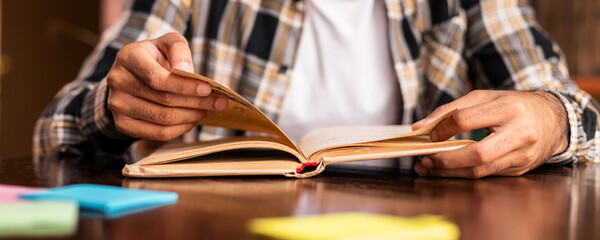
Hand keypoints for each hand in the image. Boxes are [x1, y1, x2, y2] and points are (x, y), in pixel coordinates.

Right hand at [107, 32, 227, 140]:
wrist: (134, 74)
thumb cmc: (156, 57)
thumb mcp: (169, 43)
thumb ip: (180, 51)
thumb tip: (187, 72)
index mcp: (127, 57)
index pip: (157, 78)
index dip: (184, 86)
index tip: (208, 88)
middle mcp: (118, 81)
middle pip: (163, 100)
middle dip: (196, 103)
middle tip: (219, 102)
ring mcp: (117, 105)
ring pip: (162, 119)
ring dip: (192, 116)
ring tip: (209, 110)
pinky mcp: (122, 124)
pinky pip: (157, 133)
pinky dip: (181, 129)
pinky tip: (193, 120)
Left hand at [411, 90, 567, 177]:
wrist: (553, 119)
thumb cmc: (513, 105)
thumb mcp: (484, 97)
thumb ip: (451, 109)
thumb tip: (420, 126)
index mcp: (510, 108)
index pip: (467, 120)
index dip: (443, 128)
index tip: (428, 134)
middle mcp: (520, 133)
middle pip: (477, 153)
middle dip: (445, 160)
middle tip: (424, 160)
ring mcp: (523, 155)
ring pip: (481, 170)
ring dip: (450, 172)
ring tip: (428, 167)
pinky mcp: (520, 169)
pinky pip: (487, 175)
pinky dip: (464, 174)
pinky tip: (448, 170)